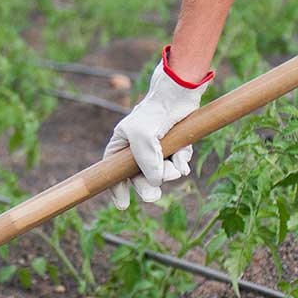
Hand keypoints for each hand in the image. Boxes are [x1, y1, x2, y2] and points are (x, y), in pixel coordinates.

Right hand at [103, 46, 211, 208]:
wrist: (179, 93)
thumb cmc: (154, 113)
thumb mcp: (143, 138)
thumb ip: (146, 163)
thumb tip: (155, 184)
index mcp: (123, 142)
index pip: (114, 169)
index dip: (116, 187)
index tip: (123, 204)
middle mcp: (139, 145)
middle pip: (140, 175)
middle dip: (148, 185)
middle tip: (153, 196)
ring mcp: (158, 145)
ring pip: (162, 170)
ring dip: (169, 173)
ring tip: (175, 169)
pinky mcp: (176, 143)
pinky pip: (178, 161)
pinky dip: (181, 163)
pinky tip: (183, 162)